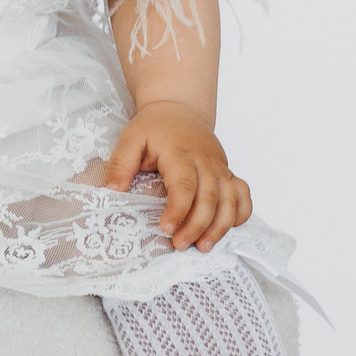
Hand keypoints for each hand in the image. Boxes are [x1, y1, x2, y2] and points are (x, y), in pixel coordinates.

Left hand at [101, 100, 251, 251]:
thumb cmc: (154, 127)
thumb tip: (113, 189)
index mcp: (179, 153)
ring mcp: (219, 167)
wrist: (180, 109)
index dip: (178, 209)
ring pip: (230, 200)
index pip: (185, 185)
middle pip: (210, 198)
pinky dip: (241, 213)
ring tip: (203, 246)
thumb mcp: (131, 138)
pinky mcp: (227, 172)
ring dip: (220, 226)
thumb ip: (120, 163)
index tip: (165, 228)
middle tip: (179, 245)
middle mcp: (205, 161)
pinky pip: (243, 193)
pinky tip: (227, 228)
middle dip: (197, 226)